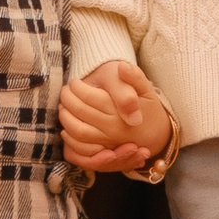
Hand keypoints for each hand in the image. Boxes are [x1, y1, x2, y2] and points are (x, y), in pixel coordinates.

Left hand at [60, 60, 174, 174]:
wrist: (155, 133)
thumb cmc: (148, 107)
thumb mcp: (146, 89)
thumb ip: (134, 77)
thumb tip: (123, 67)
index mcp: (121, 110)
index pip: (90, 96)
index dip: (76, 87)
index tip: (74, 81)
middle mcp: (113, 128)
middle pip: (79, 112)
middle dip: (67, 98)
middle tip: (65, 90)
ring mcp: (106, 142)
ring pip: (76, 130)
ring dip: (65, 117)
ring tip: (64, 105)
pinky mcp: (102, 151)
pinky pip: (79, 148)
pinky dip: (69, 138)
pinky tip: (66, 125)